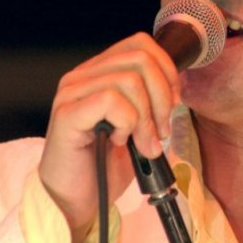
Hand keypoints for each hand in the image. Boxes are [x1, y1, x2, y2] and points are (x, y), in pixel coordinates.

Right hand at [38, 32, 179, 242]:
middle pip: (140, 59)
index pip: (140, 43)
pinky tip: (118, 141)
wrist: (77, 199)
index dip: (166, 70)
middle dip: (162, 97)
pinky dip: (127, 123)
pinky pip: (111, 101)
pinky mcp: (66, 113)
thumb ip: (152, 99)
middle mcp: (83, 75)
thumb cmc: (104, 164)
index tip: (173, 103)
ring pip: (129, 80)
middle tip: (161, 130)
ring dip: (146, 117)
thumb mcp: (138, 125)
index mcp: (100, 72)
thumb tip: (176, 88)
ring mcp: (72, 92)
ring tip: (142, 143)